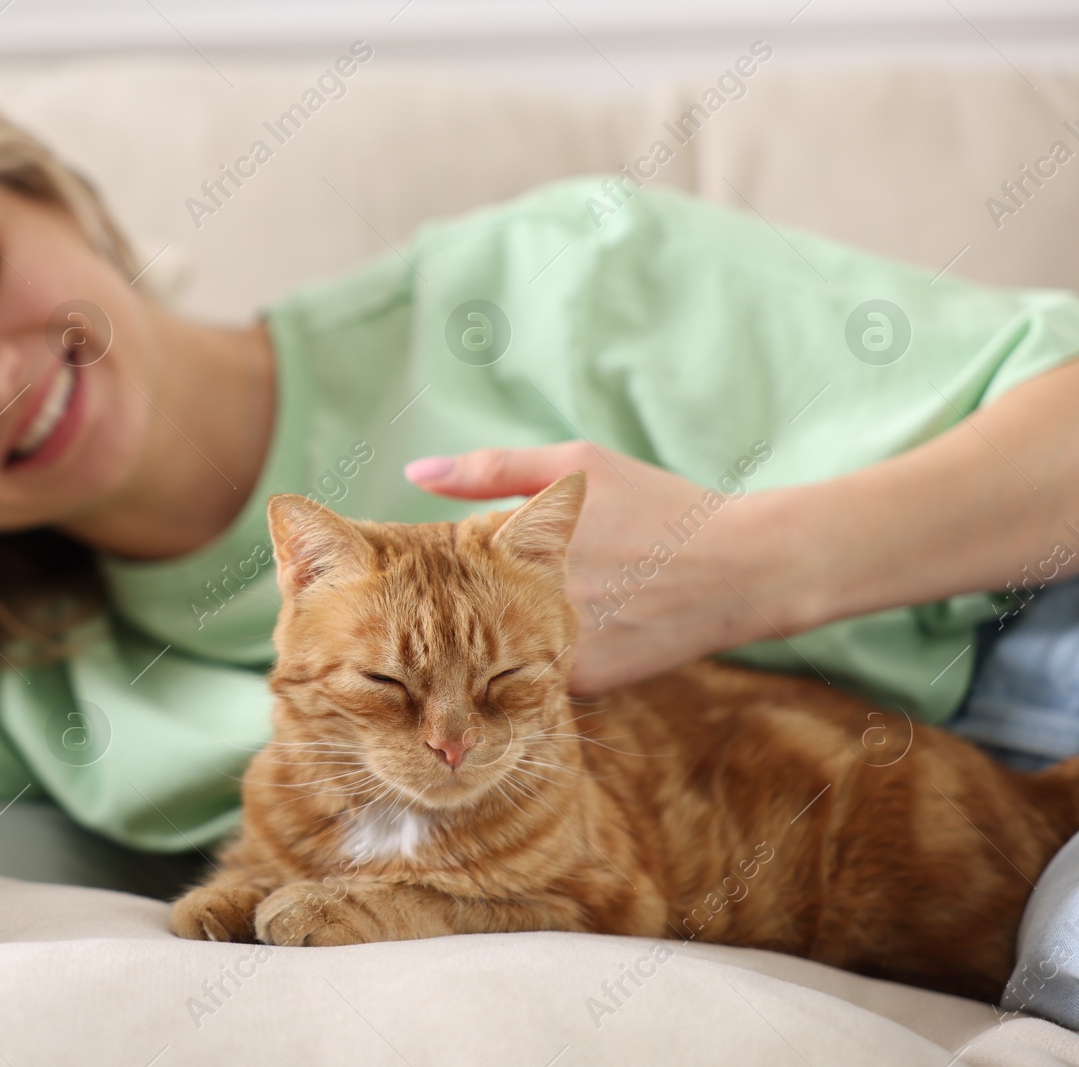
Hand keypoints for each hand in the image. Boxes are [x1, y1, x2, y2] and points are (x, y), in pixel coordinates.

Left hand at [405, 443, 784, 692]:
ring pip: (497, 646)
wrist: (747, 569)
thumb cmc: (659, 505)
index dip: (449, 559)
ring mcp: (558, 653)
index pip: (447, 566)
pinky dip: (539, 650)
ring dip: (500, 628)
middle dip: (468, 596)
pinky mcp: (584, 684)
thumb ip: (491, 471)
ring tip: (564, 593)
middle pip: (467, 609)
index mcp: (522, 555)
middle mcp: (533, 610)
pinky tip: (583, 620)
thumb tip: (412, 474)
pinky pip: (535, 671)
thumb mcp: (579, 466)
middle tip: (499, 574)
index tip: (454, 552)